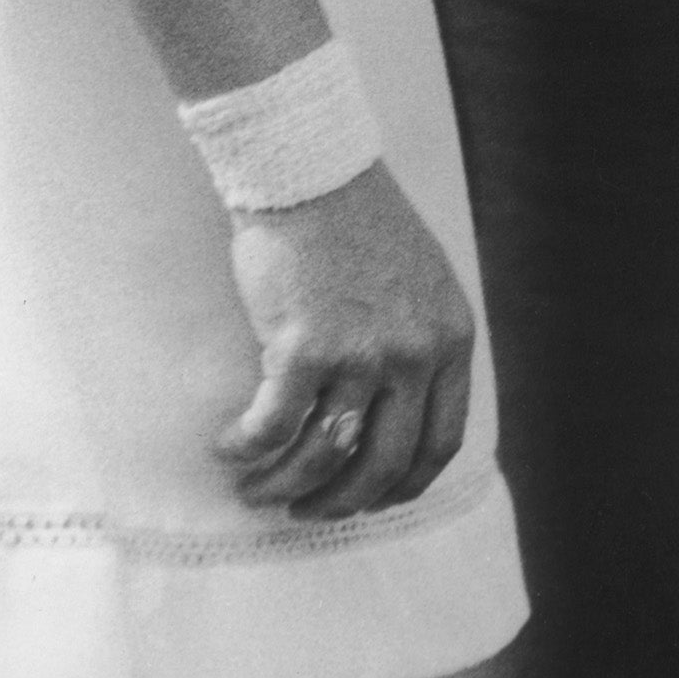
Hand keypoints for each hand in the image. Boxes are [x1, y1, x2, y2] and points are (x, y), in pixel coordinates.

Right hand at [220, 159, 478, 523]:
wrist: (310, 168)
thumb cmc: (357, 222)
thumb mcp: (421, 283)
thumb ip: (420, 343)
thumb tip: (394, 411)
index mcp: (450, 340)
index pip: (441, 443)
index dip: (402, 485)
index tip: (370, 499)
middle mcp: (414, 354)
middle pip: (384, 466)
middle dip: (339, 502)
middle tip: (305, 509)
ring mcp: (362, 353)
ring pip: (323, 455)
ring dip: (282, 485)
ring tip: (255, 487)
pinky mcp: (303, 348)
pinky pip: (272, 428)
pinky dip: (245, 449)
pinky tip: (228, 446)